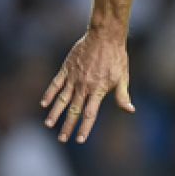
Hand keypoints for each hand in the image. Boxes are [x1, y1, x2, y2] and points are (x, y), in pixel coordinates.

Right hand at [41, 28, 132, 142]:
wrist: (105, 36)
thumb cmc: (116, 57)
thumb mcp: (123, 77)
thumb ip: (123, 95)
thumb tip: (130, 110)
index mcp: (98, 90)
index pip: (90, 114)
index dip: (84, 128)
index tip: (79, 140)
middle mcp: (84, 86)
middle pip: (74, 110)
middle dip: (68, 126)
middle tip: (62, 139)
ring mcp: (74, 77)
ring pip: (62, 99)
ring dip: (55, 113)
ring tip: (48, 125)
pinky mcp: (67, 68)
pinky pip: (56, 83)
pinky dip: (49, 93)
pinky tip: (44, 103)